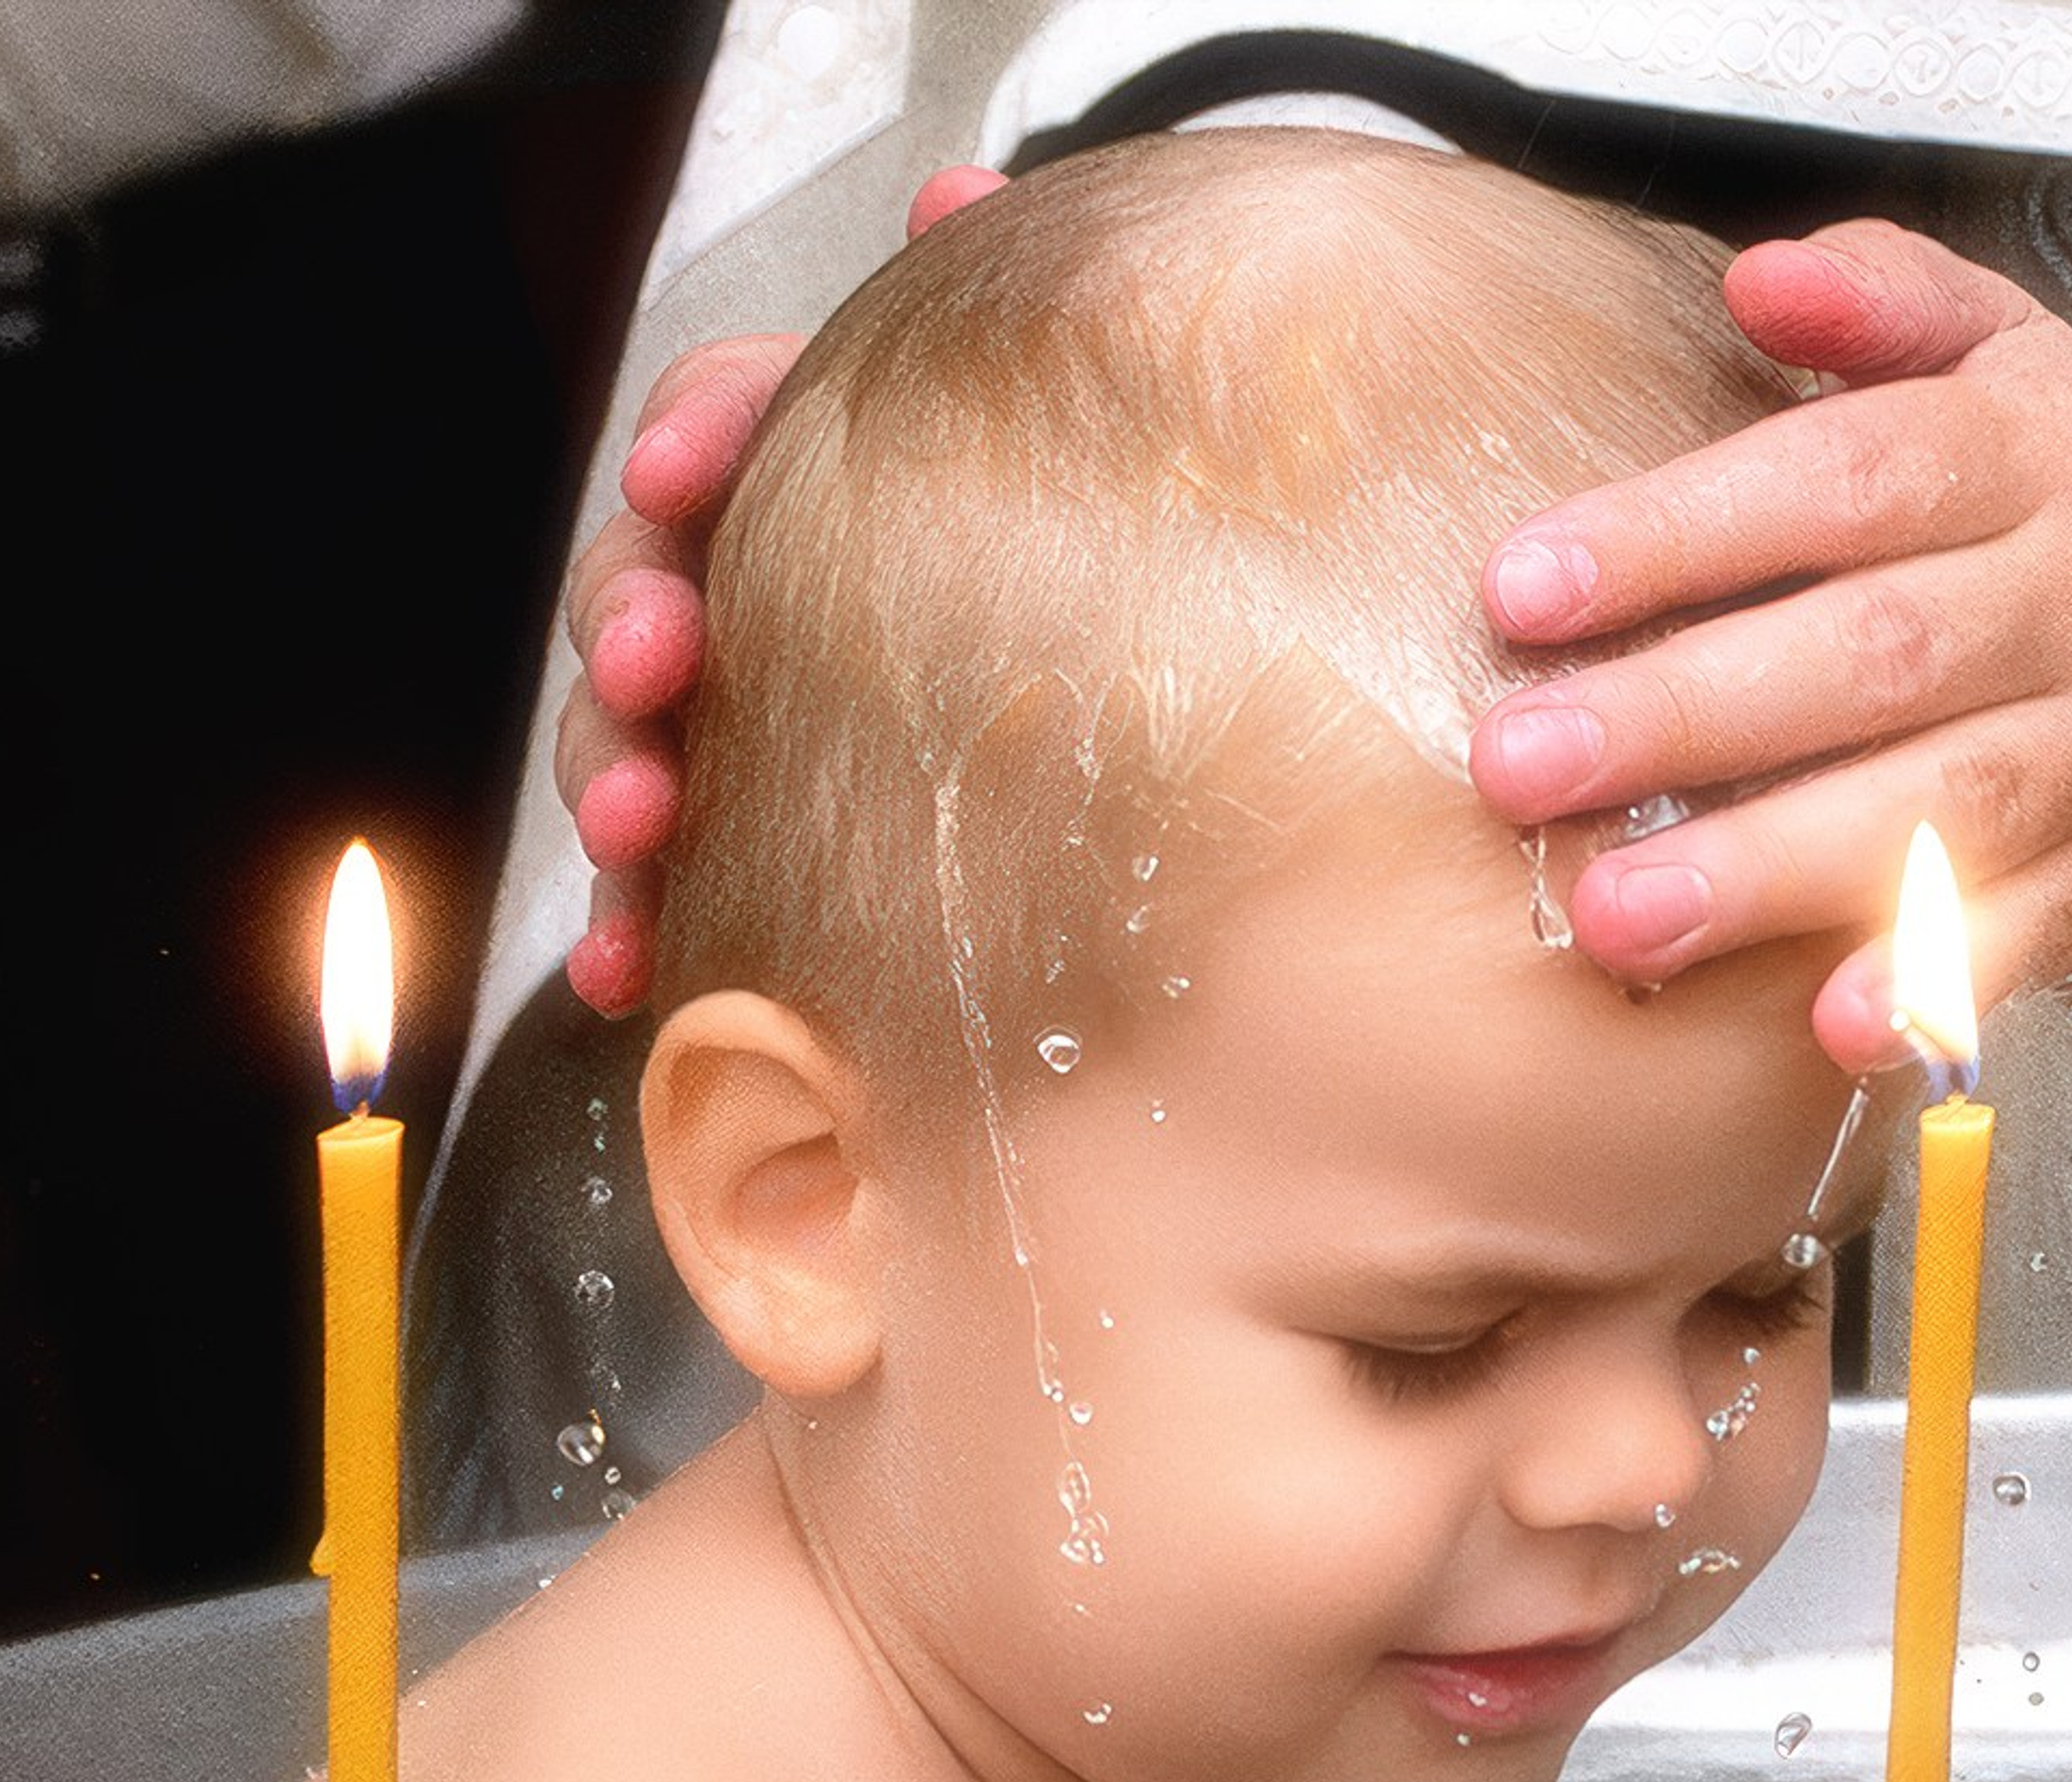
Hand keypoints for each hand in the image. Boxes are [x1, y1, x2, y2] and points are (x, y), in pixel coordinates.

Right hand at [560, 166, 1007, 1013]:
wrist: (1133, 695)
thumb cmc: (1051, 548)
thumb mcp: (1040, 428)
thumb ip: (986, 308)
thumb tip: (961, 196)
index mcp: (807, 476)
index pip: (716, 421)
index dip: (692, 440)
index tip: (684, 476)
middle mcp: (749, 598)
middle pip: (638, 585)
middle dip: (630, 622)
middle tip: (658, 662)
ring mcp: (734, 735)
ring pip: (628, 742)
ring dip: (614, 779)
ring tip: (641, 823)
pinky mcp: (743, 862)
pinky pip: (664, 898)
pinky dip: (631, 931)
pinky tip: (631, 969)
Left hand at [1468, 220, 2071, 1070]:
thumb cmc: (2028, 514)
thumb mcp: (1986, 365)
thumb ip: (1881, 309)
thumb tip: (1763, 281)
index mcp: (2029, 462)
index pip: (1842, 486)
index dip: (1676, 535)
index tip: (1521, 589)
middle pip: (1869, 655)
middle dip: (1681, 716)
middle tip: (1523, 765)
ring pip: (1936, 808)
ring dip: (1768, 870)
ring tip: (1617, 918)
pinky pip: (2028, 935)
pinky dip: (1930, 981)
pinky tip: (1829, 1022)